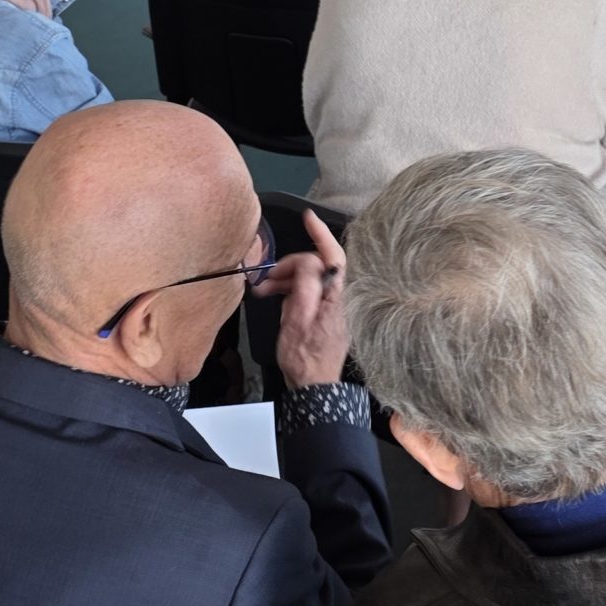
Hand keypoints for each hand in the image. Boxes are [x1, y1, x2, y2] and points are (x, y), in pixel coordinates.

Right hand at [257, 209, 349, 388]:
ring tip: (264, 289)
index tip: (307, 218)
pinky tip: (275, 296)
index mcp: (336, 297)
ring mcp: (335, 304)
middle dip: (290, 265)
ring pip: (311, 277)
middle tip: (267, 278)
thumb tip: (307, 261)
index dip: (321, 234)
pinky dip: (292, 289)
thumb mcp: (297, 321)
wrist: (314, 388)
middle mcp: (340, 297)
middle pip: (317, 265)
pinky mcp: (328, 312)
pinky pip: (310, 291)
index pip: (333, 255)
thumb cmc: (304, 359)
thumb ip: (305, 287)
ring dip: (287, 278)